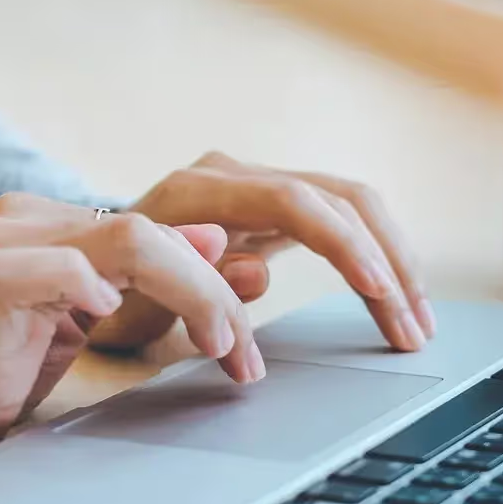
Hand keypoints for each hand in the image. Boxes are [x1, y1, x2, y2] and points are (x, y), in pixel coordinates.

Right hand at [0, 193, 262, 486]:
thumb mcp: (85, 325)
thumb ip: (145, 282)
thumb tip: (218, 242)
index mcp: (48, 224)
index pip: (155, 229)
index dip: (212, 280)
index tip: (244, 344)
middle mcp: (23, 221)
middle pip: (152, 228)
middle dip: (214, 292)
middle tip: (243, 353)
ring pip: (128, 238)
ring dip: (191, 294)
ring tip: (218, 346)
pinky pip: (55, 269)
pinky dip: (95, 289)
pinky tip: (112, 316)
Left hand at [89, 151, 434, 352]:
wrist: (84, 272)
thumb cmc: (104, 299)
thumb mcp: (132, 309)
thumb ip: (189, 284)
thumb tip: (256, 269)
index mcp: (193, 194)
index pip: (293, 201)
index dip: (344, 244)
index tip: (379, 291)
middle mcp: (229, 175)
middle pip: (338, 197)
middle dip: (387, 262)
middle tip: (414, 327)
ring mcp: (253, 184)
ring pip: (351, 204)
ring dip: (393, 261)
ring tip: (418, 321)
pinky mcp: (271, 204)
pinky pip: (340, 219)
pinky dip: (374, 257)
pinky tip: (396, 295)